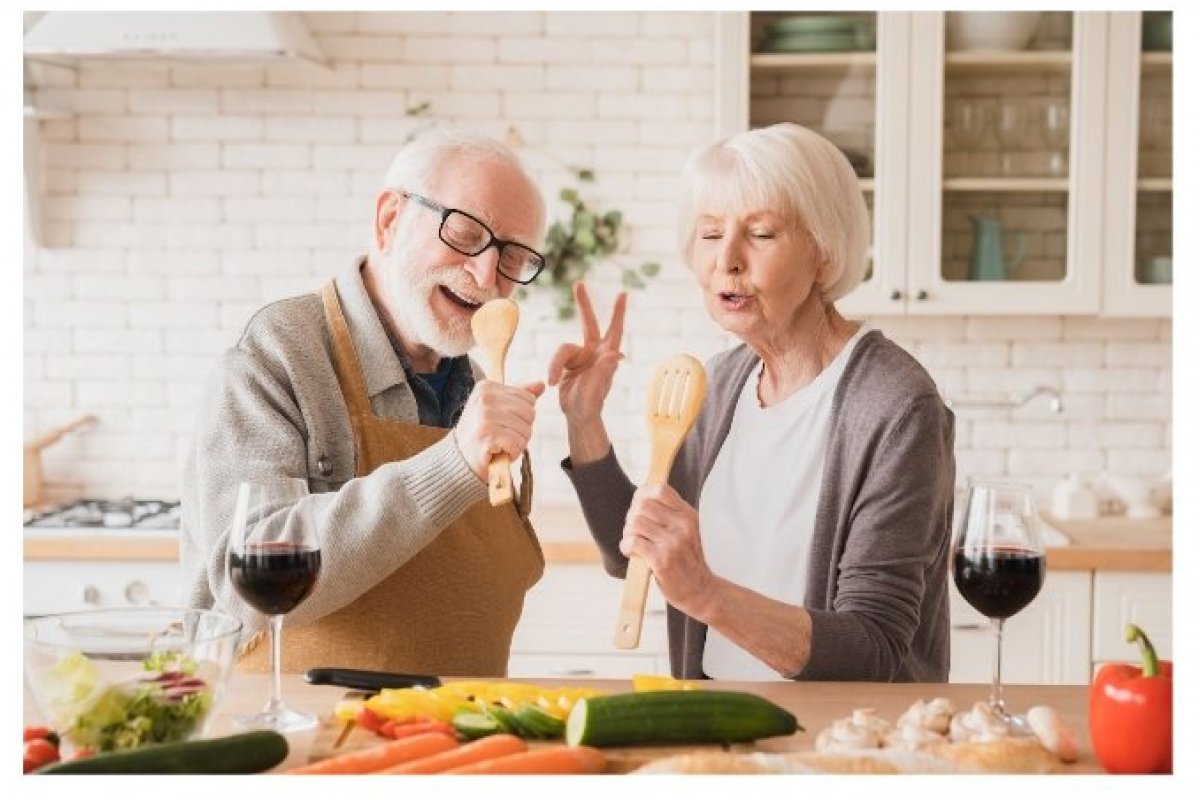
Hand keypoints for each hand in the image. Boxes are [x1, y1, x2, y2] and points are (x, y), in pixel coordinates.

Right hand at [453, 379, 544, 481]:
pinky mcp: (488, 434)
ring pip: (526, 430)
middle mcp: (485, 397)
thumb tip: (541, 385)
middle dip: (521, 430)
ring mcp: (485, 415)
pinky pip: (518, 443)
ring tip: (498, 445)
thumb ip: (520, 396)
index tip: (501, 424)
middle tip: (501, 437)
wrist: (460, 461)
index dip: (520, 417)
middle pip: (530, 413)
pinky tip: (497, 453)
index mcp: (487, 387)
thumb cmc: (482, 435)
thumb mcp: (499, 410)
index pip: (528, 398)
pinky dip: (512, 453)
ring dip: (517, 444)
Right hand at [547, 282, 626, 426]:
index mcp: (607, 356)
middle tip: (580, 284)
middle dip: (584, 304)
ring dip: (556, 364)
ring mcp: (581, 357)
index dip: (618, 313)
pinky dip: (552, 369)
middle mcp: (594, 353)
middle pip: (589, 323)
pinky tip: (553, 383)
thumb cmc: (591, 405)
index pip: (615, 330)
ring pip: (563, 348)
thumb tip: (617, 354)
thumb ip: (605, 371)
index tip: (623, 294)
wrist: (577, 415)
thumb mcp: (598, 390)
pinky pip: (556, 359)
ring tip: (554, 382)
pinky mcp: (567, 363)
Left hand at [620, 483, 716, 617]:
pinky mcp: (661, 560)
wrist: (701, 591)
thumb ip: (671, 514)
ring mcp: (672, 543)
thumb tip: (641, 499)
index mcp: (688, 515)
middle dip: (631, 517)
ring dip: (628, 533)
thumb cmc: (688, 561)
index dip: (643, 494)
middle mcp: (682, 526)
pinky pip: (633, 543)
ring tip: (633, 543)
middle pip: (642, 506)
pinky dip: (626, 547)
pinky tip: (631, 552)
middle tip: (634, 531)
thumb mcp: (688, 531)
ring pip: (635, 523)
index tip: (637, 505)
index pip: (661, 489)